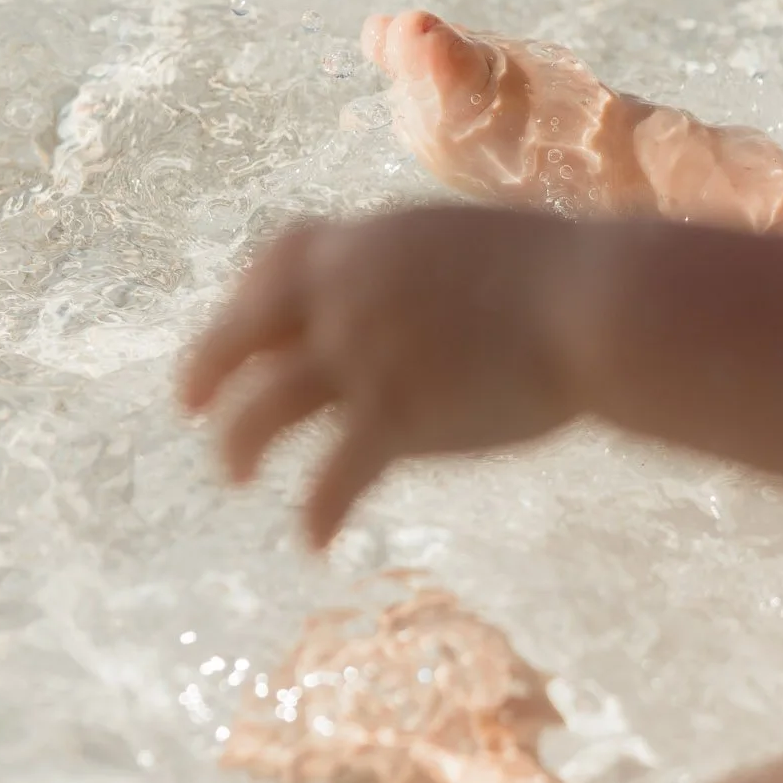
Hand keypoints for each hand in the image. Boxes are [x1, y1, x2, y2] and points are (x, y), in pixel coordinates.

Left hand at [179, 205, 579, 545]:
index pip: (274, 261)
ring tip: (236, 473)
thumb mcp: (466, 242)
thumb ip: (417, 268)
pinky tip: (313, 540)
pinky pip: (332, 479)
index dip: (244, 296)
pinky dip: (317, 513)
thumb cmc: (561, 271)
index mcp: (363, 245)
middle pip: (242, 336)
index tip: (237, 325)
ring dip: (238, 446)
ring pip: (263, 411)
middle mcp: (344, 299)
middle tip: (189, 405)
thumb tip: (414, 290)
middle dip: (205, 372)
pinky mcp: (394, 420)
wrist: (592, 305)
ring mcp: (362, 361)